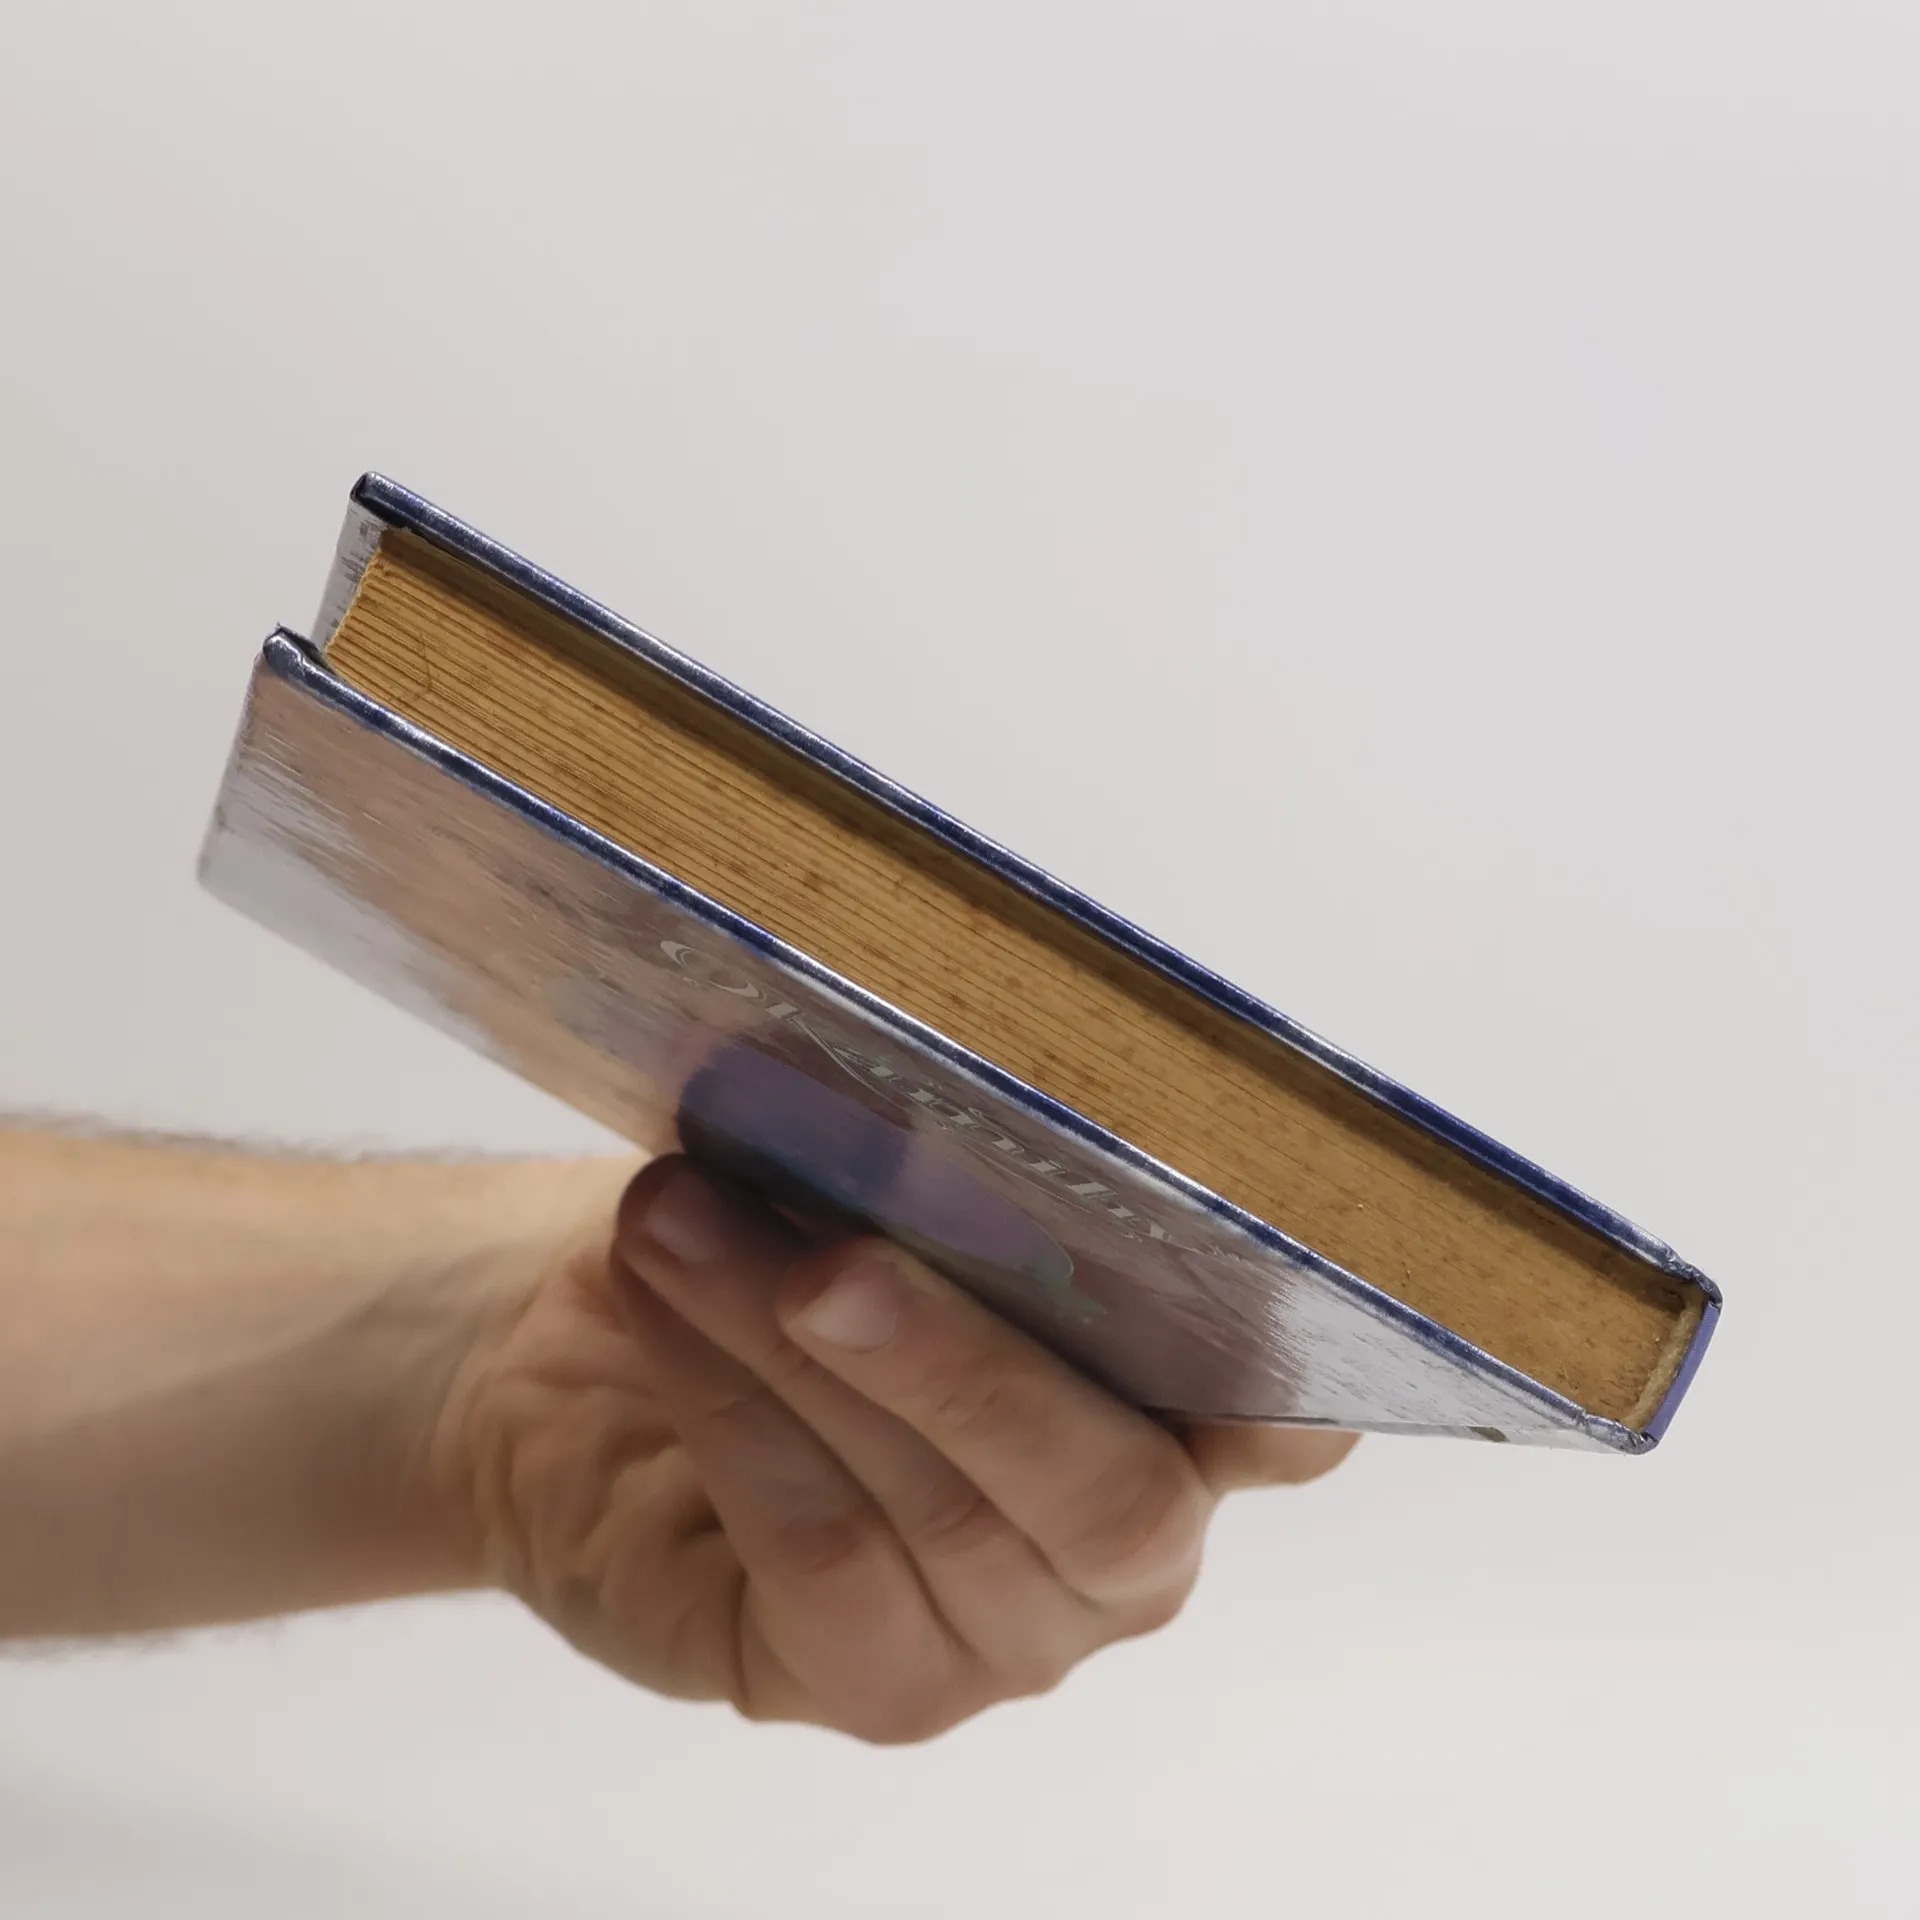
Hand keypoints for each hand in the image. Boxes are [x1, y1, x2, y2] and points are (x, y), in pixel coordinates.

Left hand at [436, 1155, 1354, 1743]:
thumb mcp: (861, 1181)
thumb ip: (940, 1167)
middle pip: (1112, 1493)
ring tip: (681, 1222)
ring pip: (939, 1511)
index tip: (1221, 1262)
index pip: (1287, 1422)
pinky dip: (730, 1409)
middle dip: (967, 1363)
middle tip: (831, 1260)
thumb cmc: (766, 1238)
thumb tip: (932, 1093)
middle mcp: (1118, 1546)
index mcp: (1172, 1411)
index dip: (1281, 1370)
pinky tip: (662, 1299)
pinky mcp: (870, 1682)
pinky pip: (818, 1555)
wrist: (589, 1349)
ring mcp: (1005, 1635)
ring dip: (790, 1353)